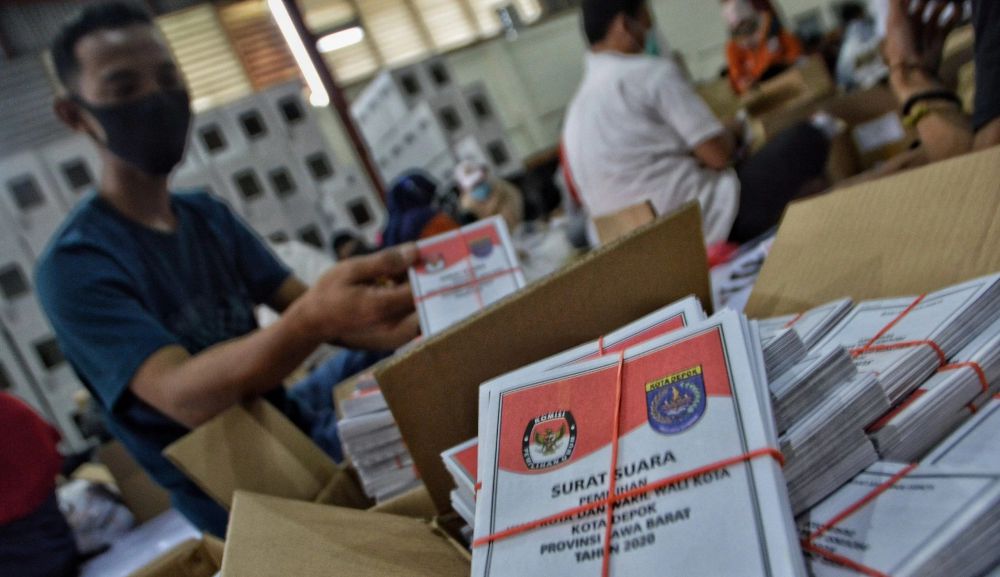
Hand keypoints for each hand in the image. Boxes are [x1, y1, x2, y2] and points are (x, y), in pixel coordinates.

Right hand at [296, 244, 419, 349]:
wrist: (313, 323)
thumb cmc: (329, 293)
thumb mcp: (352, 269)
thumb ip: (385, 261)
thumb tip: (415, 251)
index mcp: (382, 307)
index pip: (420, 289)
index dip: (428, 271)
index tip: (430, 254)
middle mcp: (393, 326)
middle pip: (426, 301)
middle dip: (425, 280)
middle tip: (417, 261)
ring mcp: (395, 336)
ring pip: (421, 310)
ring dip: (416, 290)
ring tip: (396, 276)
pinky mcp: (395, 339)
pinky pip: (413, 318)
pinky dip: (409, 301)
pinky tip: (391, 288)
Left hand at [884, 0, 960, 74]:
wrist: (914, 70)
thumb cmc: (901, 45)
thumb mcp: (896, 20)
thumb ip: (897, 1)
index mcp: (900, 18)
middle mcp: (913, 23)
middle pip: (924, 1)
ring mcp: (926, 29)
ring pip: (938, 9)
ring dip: (945, 2)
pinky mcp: (940, 37)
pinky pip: (950, 21)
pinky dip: (956, 13)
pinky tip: (958, 8)